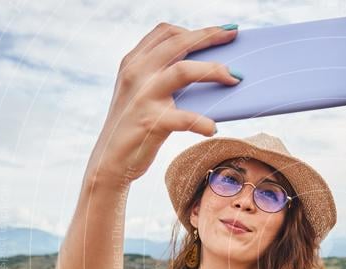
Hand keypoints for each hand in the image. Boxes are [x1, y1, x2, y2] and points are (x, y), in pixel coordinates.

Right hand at [85, 22, 241, 186]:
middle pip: (178, 43)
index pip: (166, 33)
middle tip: (233, 36)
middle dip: (210, 36)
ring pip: (183, 71)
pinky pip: (185, 118)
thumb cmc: (134, 126)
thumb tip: (207, 70)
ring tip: (234, 79)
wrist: (110, 160)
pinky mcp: (150, 122)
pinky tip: (212, 128)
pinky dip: (203, 123)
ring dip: (214, 71)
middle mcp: (136, 73)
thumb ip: (162, 76)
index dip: (195, 30)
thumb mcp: (141, 93)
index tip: (219, 31)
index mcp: (134, 62)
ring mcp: (143, 96)